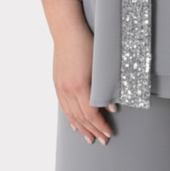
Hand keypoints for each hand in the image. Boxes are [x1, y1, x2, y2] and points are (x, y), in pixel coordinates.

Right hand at [52, 21, 116, 145]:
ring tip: (89, 138)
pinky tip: (74, 124)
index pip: (92, 114)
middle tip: (102, 140)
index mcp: (80, 86)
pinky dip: (70, 118)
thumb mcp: (101, 64)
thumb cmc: (86, 42)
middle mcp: (68, 90)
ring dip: (81, 128)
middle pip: (81, 118)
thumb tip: (112, 106)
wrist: (67, 30)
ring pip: (71, 114)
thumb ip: (107, 87)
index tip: (109, 133)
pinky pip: (63, 106)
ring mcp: (61, 87)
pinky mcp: (57, 83)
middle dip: (93, 131)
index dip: (101, 126)